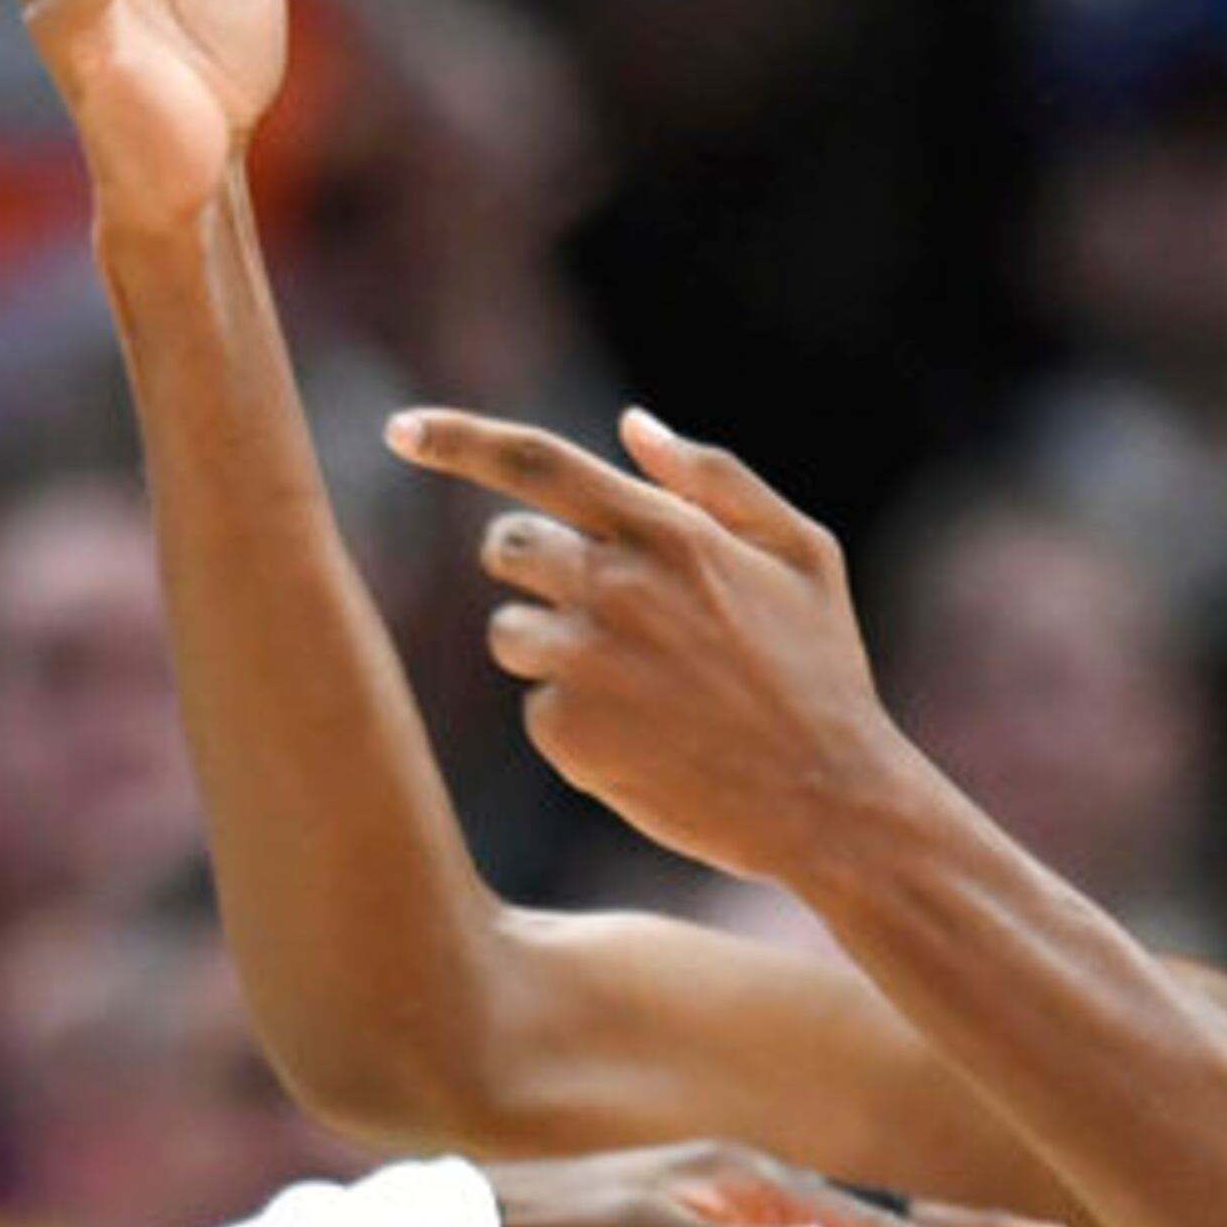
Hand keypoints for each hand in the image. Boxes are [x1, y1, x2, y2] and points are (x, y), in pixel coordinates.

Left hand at [387, 399, 899, 888]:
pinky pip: (536, 706)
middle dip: (534, 570)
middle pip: (506, 549)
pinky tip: (643, 738)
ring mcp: (585, 661)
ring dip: (550, 649)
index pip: (534, 462)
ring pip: (509, 632)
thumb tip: (630, 425)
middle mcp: (615, 586)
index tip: (400, 428)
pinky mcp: (567, 732)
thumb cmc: (821, 671)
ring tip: (636, 685)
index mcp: (667, 531)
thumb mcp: (801, 553)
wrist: (827, 801)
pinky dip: (575, 721)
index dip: (457, 440)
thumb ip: (714, 479)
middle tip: (597, 609)